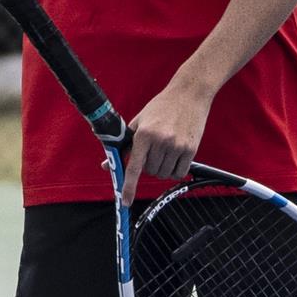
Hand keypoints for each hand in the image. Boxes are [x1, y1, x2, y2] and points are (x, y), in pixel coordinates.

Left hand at [120, 73, 216, 203]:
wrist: (189, 94)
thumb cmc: (161, 107)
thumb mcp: (139, 122)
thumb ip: (124, 145)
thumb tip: (106, 164)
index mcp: (144, 134)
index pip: (133, 167)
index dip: (128, 186)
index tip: (125, 201)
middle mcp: (160, 141)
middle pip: (149, 172)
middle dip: (148, 166)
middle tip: (153, 151)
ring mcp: (177, 146)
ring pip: (164, 174)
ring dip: (161, 169)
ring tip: (164, 151)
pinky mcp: (191, 149)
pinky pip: (179, 173)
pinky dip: (175, 170)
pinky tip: (175, 157)